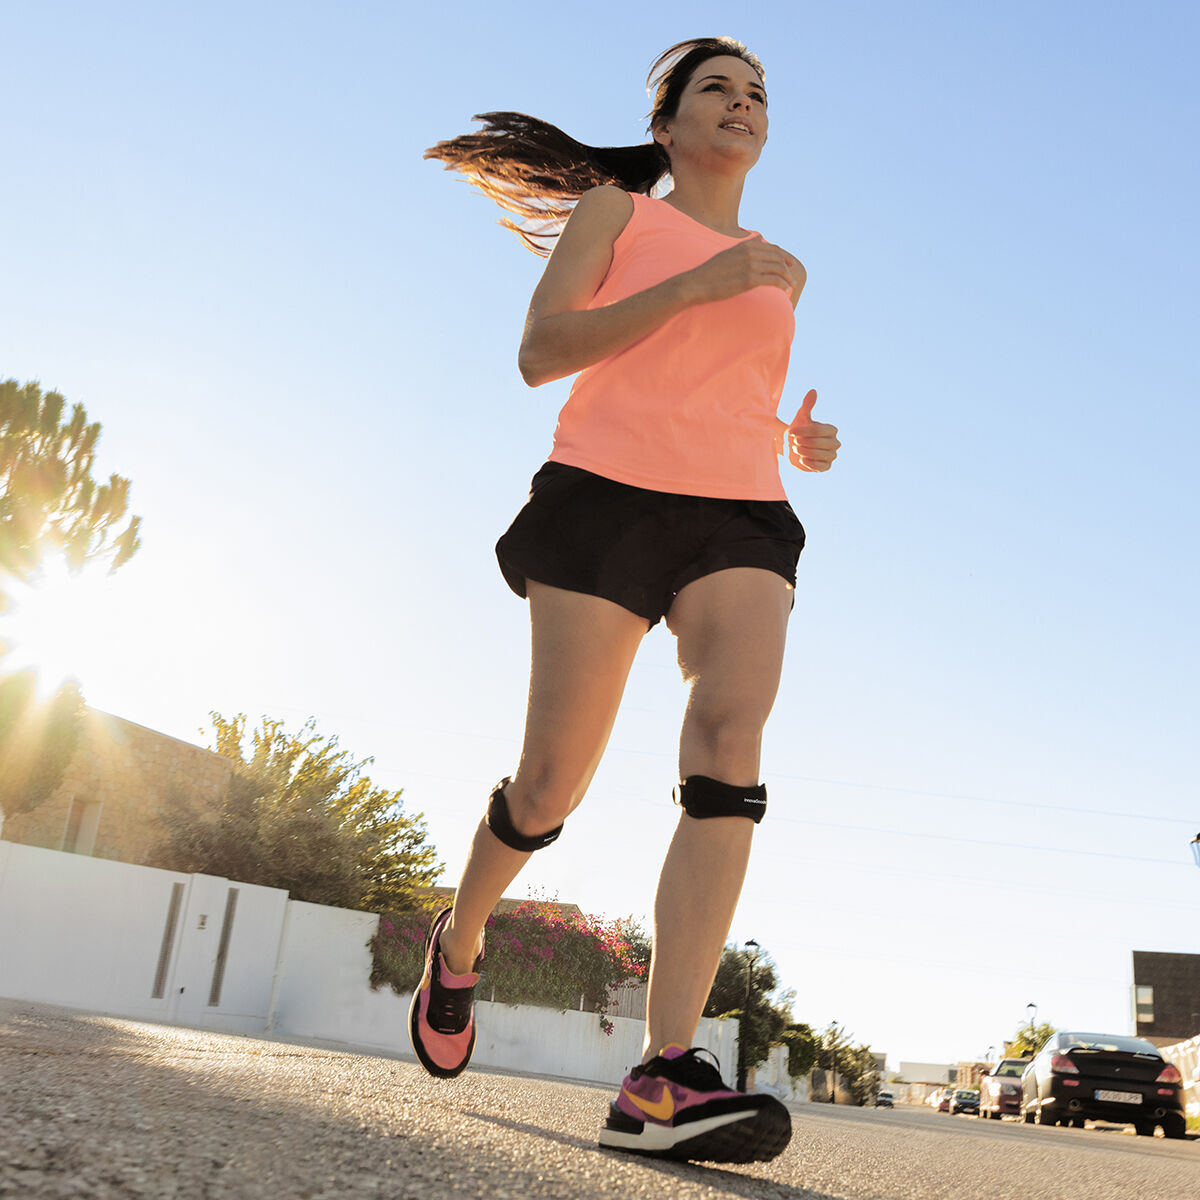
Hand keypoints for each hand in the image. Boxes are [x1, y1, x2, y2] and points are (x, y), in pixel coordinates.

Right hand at [684, 236, 799, 304]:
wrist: (697, 283)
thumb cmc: (710, 273)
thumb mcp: (727, 254)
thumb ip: (742, 248)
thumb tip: (756, 242)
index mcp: (745, 245)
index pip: (772, 248)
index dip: (784, 256)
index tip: (790, 265)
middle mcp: (750, 252)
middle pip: (778, 257)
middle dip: (788, 267)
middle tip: (792, 279)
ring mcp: (750, 265)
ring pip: (778, 268)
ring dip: (788, 278)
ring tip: (791, 286)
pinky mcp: (749, 279)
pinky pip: (773, 280)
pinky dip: (782, 284)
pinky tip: (785, 291)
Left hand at [786, 390, 839, 471]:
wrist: (791, 446)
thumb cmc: (798, 429)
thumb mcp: (801, 417)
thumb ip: (807, 405)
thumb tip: (813, 391)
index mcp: (831, 429)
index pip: (818, 431)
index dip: (803, 432)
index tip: (791, 432)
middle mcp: (835, 442)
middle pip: (820, 443)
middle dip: (804, 442)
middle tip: (794, 442)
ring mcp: (831, 455)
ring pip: (820, 455)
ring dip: (805, 452)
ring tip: (796, 449)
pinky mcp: (826, 467)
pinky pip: (821, 467)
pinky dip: (810, 463)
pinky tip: (801, 459)